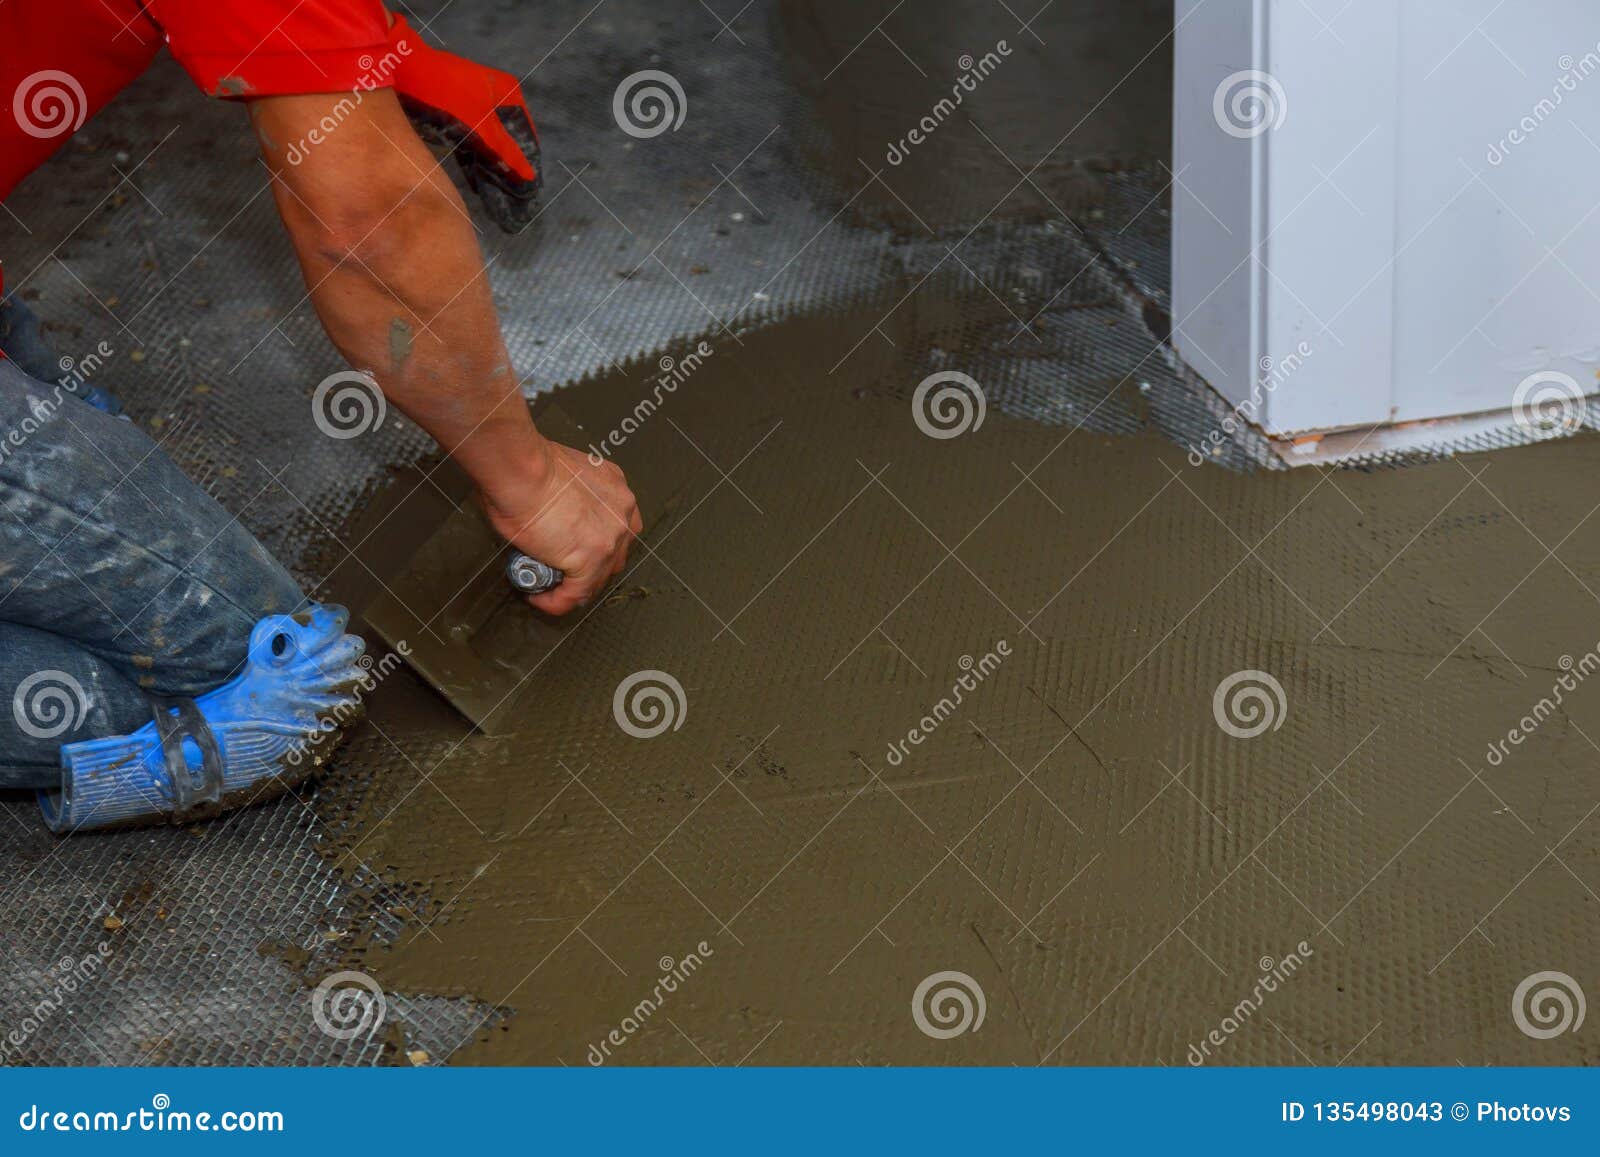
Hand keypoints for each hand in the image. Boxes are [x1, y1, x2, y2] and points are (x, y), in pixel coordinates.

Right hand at [478, 439, 641, 614]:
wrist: (521, 470)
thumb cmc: (527, 466)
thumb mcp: (563, 476)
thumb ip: (569, 499)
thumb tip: (550, 517)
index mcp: (615, 488)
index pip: (616, 528)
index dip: (595, 543)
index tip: (573, 549)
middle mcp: (621, 513)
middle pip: (613, 554)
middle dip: (588, 567)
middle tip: (559, 569)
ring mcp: (610, 539)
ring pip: (597, 578)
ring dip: (573, 586)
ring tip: (547, 586)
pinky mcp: (591, 560)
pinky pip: (576, 594)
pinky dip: (557, 601)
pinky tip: (539, 598)